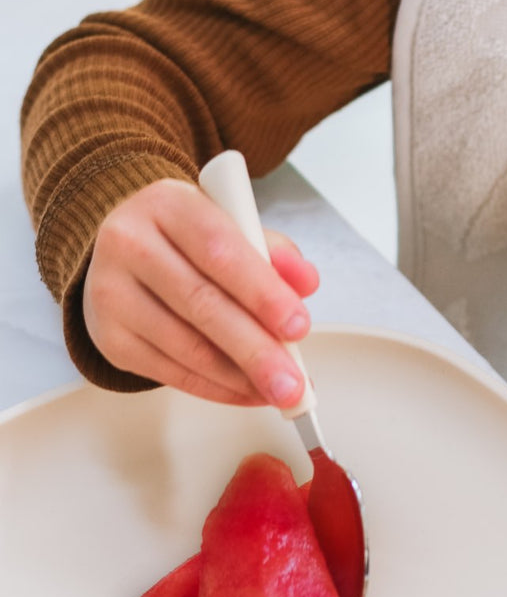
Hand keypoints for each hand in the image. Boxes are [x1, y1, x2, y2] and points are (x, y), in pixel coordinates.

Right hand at [84, 178, 319, 406]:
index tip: (298, 326)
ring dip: (239, 377)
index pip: (219, 249)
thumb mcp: (232, 225)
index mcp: (166, 205)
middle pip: (201, 304)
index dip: (262, 291)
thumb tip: (305, 283)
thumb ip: (273, 251)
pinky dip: (215, 388)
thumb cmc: (188, 238)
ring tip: (277, 391)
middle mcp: (129, 243)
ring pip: (185, 345)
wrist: (124, 250)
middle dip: (256, 350)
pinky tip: (247, 392)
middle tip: (293, 381)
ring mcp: (111, 293)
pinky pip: (169, 372)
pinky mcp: (110, 337)